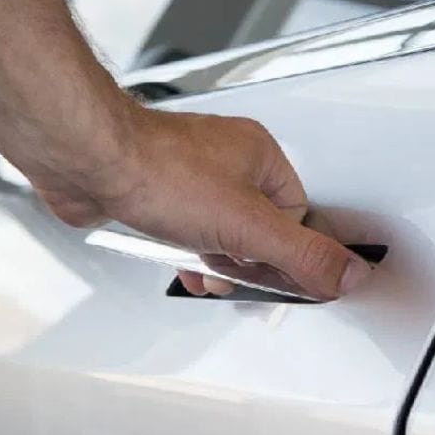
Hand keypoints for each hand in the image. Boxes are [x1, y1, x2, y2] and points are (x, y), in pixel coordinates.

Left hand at [27, 103, 372, 299]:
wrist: (88, 160)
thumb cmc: (157, 171)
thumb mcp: (247, 225)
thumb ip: (301, 254)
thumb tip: (346, 273)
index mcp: (259, 154)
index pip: (296, 214)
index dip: (288, 253)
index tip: (279, 280)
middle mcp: (225, 157)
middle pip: (258, 224)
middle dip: (246, 260)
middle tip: (235, 278)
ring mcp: (187, 172)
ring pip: (218, 227)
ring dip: (213, 258)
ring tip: (203, 272)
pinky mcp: (154, 188)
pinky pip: (182, 226)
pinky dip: (182, 249)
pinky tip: (173, 257)